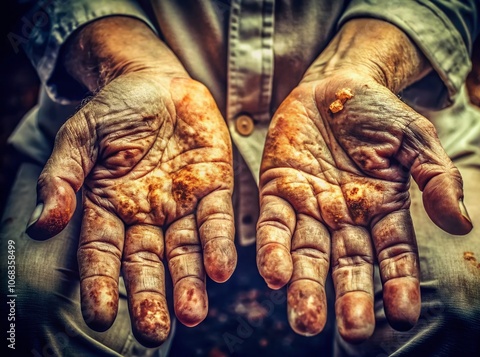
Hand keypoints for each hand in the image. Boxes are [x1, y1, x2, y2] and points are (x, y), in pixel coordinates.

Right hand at [26, 71, 236, 345]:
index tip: (100, 316)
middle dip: (150, 296)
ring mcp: (182, 204)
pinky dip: (218, 244)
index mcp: (108, 207)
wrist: (157, 83)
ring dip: (189, 283)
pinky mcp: (214, 188)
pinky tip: (220, 270)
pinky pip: (216, 220)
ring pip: (185, 251)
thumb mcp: (80, 138)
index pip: (102, 254)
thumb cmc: (114, 111)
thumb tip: (42, 223)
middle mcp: (146, 215)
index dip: (101, 284)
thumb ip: (63, 178)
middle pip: (147, 263)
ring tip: (192, 314)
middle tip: (154, 332)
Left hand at [256, 72, 471, 341]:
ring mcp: (310, 206)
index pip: (394, 255)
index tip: (401, 316)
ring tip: (304, 320)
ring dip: (306, 287)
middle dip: (350, 297)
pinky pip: (274, 224)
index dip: (398, 285)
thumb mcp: (416, 140)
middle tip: (352, 332)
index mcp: (382, 209)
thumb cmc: (379, 113)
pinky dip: (272, 249)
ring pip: (308, 254)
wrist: (334, 85)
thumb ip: (436, 178)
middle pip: (349, 264)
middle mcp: (346, 216)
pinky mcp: (278, 191)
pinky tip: (273, 275)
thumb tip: (460, 223)